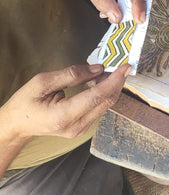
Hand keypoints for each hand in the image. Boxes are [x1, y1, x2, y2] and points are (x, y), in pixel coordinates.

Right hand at [0, 64, 129, 140]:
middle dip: (117, 82)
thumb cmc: (26, 102)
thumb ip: (71, 74)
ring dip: (111, 87)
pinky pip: (99, 107)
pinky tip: (100, 81)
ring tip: (110, 70)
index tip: (125, 67)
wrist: (17, 125)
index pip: (97, 96)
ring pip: (105, 105)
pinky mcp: (83, 127)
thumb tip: (98, 69)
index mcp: (64, 115)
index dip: (114, 80)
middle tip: (123, 65)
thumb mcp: (42, 82)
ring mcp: (80, 130)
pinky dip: (104, 93)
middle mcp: (76, 126)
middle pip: (106, 101)